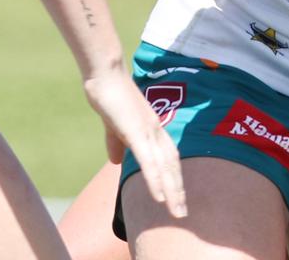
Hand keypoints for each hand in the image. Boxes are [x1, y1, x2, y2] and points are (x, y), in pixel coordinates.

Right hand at [83, 69, 186, 218]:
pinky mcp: (136, 131)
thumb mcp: (114, 125)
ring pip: (164, 166)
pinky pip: (148, 160)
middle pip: (173, 164)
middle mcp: (156, 130)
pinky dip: (155, 179)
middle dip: (178, 190)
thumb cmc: (110, 95)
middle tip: (182, 213)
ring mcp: (148, 131)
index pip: (169, 157)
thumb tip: (114, 162)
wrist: (106, 74)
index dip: (174, 176)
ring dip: (171, 191)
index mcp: (153, 128)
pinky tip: (158, 196)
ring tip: (176, 212)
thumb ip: (117, 142)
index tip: (177, 196)